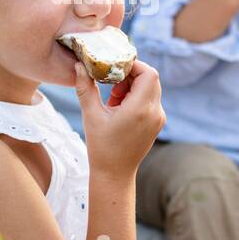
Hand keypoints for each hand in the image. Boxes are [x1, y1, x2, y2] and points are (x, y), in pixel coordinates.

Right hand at [73, 59, 164, 181]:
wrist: (114, 174)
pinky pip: (150, 100)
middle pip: (150, 79)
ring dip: (132, 86)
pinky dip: (136, 97)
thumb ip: (85, 87)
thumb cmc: (101, 147)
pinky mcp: (157, 123)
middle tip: (110, 84)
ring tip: (113, 99)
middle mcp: (154, 112)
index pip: (148, 73)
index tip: (114, 68)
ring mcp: (159, 118)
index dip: (133, 65)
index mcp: (140, 109)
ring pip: (150, 88)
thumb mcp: (91, 115)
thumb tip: (79, 65)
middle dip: (130, 75)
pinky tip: (119, 108)